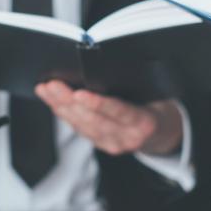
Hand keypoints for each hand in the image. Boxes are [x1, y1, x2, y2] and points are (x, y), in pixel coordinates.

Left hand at [35, 81, 182, 155]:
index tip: (79, 93)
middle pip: (94, 120)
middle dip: (69, 101)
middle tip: (52, 85)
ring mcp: (113, 144)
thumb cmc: (158, 104)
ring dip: (60, 106)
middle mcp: (128, 138)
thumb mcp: (157, 93)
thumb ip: (137, 83)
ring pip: (82, 125)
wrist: (164, 132)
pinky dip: (64, 113)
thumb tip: (105, 65)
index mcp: (145, 123)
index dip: (98, 104)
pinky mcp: (101, 145)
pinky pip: (80, 129)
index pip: (120, 112)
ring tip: (46, 90)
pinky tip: (52, 101)